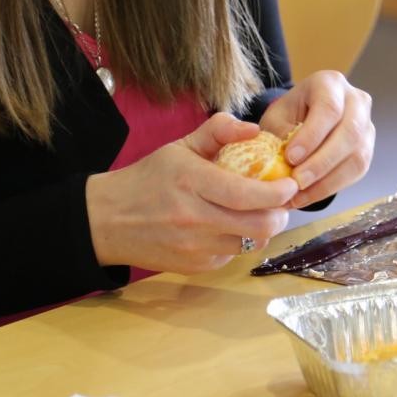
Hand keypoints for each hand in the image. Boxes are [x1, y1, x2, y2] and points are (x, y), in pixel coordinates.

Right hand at [86, 113, 296, 272]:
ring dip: (262, 230)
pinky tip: (228, 228)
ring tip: (258, 214)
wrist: (106, 220)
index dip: (279, 193)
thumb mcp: (179, 147)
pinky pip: (232, 256)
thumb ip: (218, 132)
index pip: (249, 194)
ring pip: (251, 243)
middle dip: (279, 215)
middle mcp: (194, 217)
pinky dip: (239, 242)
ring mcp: (194, 246)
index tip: (290, 184)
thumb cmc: (149, 179)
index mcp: (192, 182)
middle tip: (281, 203)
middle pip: (260, 226)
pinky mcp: (194, 266)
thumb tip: (255, 130)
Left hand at [259, 70, 375, 207]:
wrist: (305, 118)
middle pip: (350, 132)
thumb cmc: (288, 115)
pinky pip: (356, 172)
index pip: (329, 108)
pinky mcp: (368, 149)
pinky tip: (308, 196)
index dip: (312, 135)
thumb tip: (282, 164)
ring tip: (299, 194)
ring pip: (357, 156)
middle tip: (297, 181)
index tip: (290, 157)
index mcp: (330, 84)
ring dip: (328, 180)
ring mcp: (367, 126)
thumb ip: (280, 135)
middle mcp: (357, 101)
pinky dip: (331, 187)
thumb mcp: (277, 117)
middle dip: (322, 161)